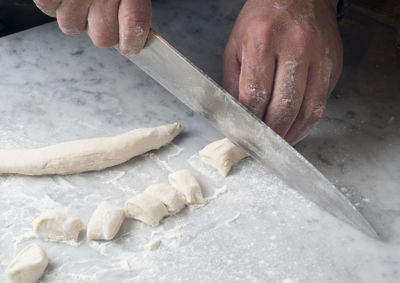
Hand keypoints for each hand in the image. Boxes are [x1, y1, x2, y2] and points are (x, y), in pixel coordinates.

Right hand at [33, 0, 150, 54]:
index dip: (133, 42)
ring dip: (76, 16)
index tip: (131, 47)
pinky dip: (53, 1)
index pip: (135, 24)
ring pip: (72, 27)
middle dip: (103, 29)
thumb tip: (130, 37)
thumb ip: (131, 7)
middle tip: (101, 11)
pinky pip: (48, 8)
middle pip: (103, 38)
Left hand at [222, 0, 342, 144]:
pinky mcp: (334, 65)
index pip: (254, 96)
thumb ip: (233, 83)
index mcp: (262, 41)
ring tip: (279, 144)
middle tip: (261, 146)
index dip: (247, 122)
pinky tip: (295, 128)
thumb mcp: (235, 46)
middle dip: (270, 135)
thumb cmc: (261, 19)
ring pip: (307, 111)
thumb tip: (236, 116)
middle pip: (283, 108)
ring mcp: (319, 56)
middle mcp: (295, 47)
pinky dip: (307, 123)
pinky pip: (321, 103)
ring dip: (292, 135)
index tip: (242, 135)